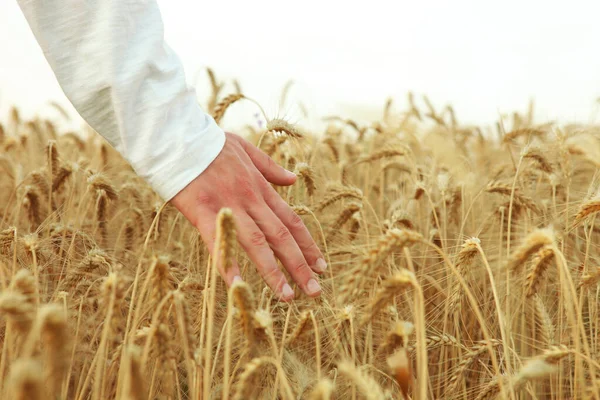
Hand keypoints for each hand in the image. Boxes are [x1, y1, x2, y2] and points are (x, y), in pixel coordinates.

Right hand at [170, 132, 325, 300]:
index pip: (292, 222)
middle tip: (315, 291)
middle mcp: (251, 200)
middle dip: (300, 265)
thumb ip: (270, 167)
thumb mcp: (247, 149)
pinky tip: (239, 286)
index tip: (321, 266)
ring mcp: (229, 206)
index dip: (308, 245)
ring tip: (288, 296)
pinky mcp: (204, 211)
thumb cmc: (211, 144)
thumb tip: (293, 179)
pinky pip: (219, 241)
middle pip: (281, 237)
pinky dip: (229, 264)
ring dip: (274, 272)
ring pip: (257, 244)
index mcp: (261, 189)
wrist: (180, 137)